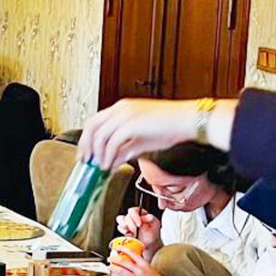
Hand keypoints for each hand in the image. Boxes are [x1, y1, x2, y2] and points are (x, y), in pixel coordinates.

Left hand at [79, 98, 238, 169]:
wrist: (189, 120)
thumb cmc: (171, 126)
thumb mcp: (142, 139)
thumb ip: (125, 149)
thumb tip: (112, 161)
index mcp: (122, 108)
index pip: (95, 122)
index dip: (87, 139)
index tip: (85, 153)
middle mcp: (121, 109)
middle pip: (92, 126)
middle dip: (86, 146)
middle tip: (86, 162)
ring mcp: (126, 114)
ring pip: (100, 135)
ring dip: (98, 154)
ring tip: (100, 166)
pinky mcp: (132, 123)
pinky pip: (112, 142)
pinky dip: (108, 155)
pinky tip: (109, 165)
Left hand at [108, 248, 179, 275]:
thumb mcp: (151, 270)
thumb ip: (141, 265)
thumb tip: (132, 261)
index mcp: (145, 264)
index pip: (132, 253)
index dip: (122, 249)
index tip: (117, 247)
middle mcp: (140, 271)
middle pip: (123, 262)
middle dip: (114, 259)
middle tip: (110, 258)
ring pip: (121, 272)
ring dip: (113, 269)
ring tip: (109, 267)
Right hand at [115, 207, 162, 255]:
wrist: (149, 243)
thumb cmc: (152, 232)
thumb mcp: (155, 225)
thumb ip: (150, 219)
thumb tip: (144, 216)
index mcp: (140, 213)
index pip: (133, 210)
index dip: (135, 217)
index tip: (139, 224)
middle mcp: (133, 216)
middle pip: (126, 216)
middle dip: (131, 225)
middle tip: (136, 231)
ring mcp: (127, 222)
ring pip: (120, 219)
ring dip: (125, 226)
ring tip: (132, 232)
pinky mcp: (124, 228)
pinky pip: (119, 227)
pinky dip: (124, 231)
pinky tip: (131, 235)